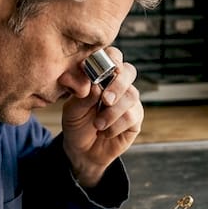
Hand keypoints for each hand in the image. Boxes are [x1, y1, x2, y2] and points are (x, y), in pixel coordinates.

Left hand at [61, 47, 142, 187]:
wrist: (82, 151)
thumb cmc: (76, 124)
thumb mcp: (72, 110)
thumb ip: (82, 96)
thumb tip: (95, 84)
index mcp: (102, 76)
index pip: (112, 57)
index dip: (112, 58)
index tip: (103, 68)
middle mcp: (118, 85)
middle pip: (129, 72)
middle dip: (118, 84)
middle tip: (105, 99)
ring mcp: (129, 101)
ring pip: (131, 95)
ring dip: (113, 112)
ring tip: (97, 124)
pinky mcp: (135, 119)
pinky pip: (132, 116)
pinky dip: (116, 125)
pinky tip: (105, 132)